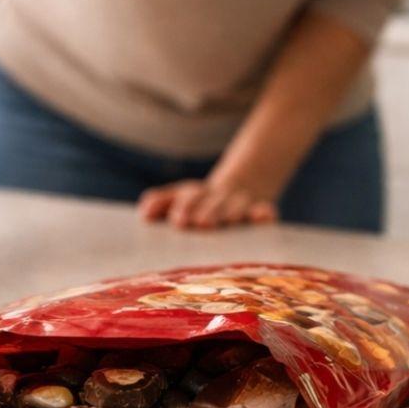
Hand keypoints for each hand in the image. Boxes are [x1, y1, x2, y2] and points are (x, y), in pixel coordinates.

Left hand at [137, 179, 277, 229]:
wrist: (241, 184)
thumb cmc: (201, 201)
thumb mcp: (180, 196)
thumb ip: (161, 203)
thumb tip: (144, 214)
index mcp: (196, 194)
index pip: (188, 198)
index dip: (183, 207)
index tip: (178, 221)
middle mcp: (218, 197)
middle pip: (213, 202)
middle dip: (208, 211)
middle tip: (202, 223)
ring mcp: (240, 203)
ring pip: (236, 206)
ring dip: (232, 212)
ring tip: (229, 220)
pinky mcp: (261, 208)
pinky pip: (264, 211)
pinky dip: (264, 213)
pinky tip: (264, 217)